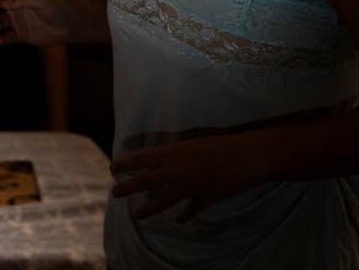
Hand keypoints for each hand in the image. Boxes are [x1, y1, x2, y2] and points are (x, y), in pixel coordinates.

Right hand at [0, 0, 69, 45]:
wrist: (69, 26)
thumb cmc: (57, 7)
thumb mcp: (41, 0)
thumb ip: (22, 0)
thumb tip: (4, 3)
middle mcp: (17, 5)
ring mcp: (18, 19)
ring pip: (1, 20)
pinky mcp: (21, 34)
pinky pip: (8, 36)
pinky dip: (3, 38)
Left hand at [110, 136, 255, 221]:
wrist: (245, 156)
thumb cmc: (220, 141)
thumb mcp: (192, 140)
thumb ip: (175, 149)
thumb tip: (160, 154)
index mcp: (172, 153)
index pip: (141, 159)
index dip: (125, 164)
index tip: (113, 168)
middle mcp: (175, 172)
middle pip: (145, 182)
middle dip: (128, 188)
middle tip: (114, 193)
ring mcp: (188, 188)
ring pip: (163, 201)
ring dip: (148, 208)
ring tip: (138, 214)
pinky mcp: (204, 199)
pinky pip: (190, 210)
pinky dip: (184, 215)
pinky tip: (178, 220)